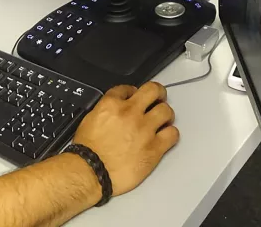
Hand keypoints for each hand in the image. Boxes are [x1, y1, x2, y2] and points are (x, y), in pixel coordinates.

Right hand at [72, 82, 177, 196]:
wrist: (91, 172)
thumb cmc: (87, 152)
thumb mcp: (89, 120)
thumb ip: (105, 110)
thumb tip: (114, 110)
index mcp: (111, 105)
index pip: (128, 88)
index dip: (132, 91)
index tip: (135, 95)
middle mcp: (130, 113)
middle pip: (153, 90)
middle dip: (157, 92)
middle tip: (158, 97)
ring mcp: (145, 130)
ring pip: (166, 111)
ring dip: (165, 113)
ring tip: (163, 119)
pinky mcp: (154, 148)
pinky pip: (172, 134)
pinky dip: (171, 133)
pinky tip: (166, 136)